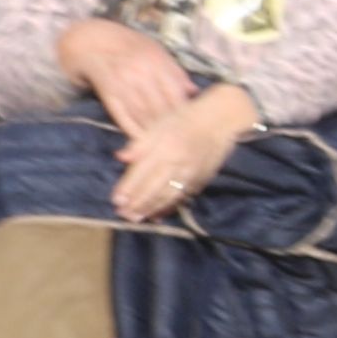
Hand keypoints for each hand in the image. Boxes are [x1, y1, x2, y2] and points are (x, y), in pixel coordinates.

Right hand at [61, 17, 199, 134]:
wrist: (91, 43)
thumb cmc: (130, 47)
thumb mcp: (156, 51)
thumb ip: (175, 71)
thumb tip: (193, 92)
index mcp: (155, 61)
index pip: (175, 92)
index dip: (185, 111)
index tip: (192, 123)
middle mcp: (139, 73)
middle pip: (160, 106)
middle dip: (171, 125)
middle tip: (180, 139)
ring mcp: (122, 84)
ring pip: (143, 114)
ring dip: (154, 132)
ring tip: (165, 144)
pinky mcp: (108, 95)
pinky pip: (123, 117)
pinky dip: (134, 131)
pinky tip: (143, 141)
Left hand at [110, 82, 252, 221]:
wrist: (220, 120)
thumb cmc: (184, 119)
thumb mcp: (159, 124)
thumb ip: (139, 143)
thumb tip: (120, 157)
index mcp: (165, 148)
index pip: (142, 172)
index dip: (128, 188)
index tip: (116, 201)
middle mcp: (178, 163)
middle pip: (154, 188)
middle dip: (138, 203)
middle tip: (123, 215)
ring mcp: (191, 173)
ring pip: (169, 196)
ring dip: (152, 209)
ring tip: (137, 218)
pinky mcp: (201, 179)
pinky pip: (183, 197)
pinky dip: (170, 207)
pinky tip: (158, 215)